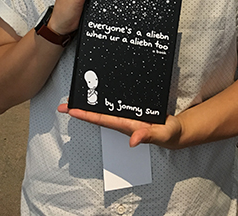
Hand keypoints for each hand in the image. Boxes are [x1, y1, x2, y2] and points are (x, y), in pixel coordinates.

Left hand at [58, 103, 183, 149]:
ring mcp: (125, 116)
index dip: (86, 115)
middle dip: (79, 110)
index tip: (71, 111)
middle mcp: (122, 121)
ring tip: (73, 99)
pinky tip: (95, 96)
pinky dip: (101, 101)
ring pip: (102, 110)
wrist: (174, 131)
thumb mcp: (162, 134)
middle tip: (62, 106)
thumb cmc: (167, 133)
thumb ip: (149, 136)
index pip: (102, 119)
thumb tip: (132, 142)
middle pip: (97, 115)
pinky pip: (112, 106)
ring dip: (88, 106)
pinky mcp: (130, 111)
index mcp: (127, 125)